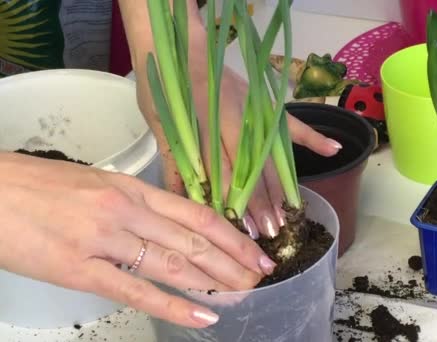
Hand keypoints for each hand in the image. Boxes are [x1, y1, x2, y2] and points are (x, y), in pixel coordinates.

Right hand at [0, 152, 275, 327]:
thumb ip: (134, 204)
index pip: (196, 213)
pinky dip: (173, 305)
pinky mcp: (79, 270)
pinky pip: (136, 290)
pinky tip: (202, 316)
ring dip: (214, 282)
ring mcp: (103, 240)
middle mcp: (125, 211)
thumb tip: (168, 225)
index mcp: (130, 188)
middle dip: (233, 261)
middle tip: (261, 277)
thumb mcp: (95, 184)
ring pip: (173, 263)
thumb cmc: (37, 186)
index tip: (255, 250)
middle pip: (193, 239)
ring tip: (243, 294)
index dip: (231, 234)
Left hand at [131, 12, 340, 237]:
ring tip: (289, 212)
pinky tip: (334, 149)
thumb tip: (181, 198)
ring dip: (280, 184)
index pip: (223, 172)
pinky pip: (291, 123)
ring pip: (271, 154)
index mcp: (205, 125)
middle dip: (262, 203)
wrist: (178, 43)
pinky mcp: (264, 103)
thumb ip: (174, 160)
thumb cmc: (162, 83)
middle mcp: (234, 120)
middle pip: (252, 169)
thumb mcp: (160, 122)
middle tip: (271, 232)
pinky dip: (312, 136)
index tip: (242, 228)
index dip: (233, 202)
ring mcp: (254, 111)